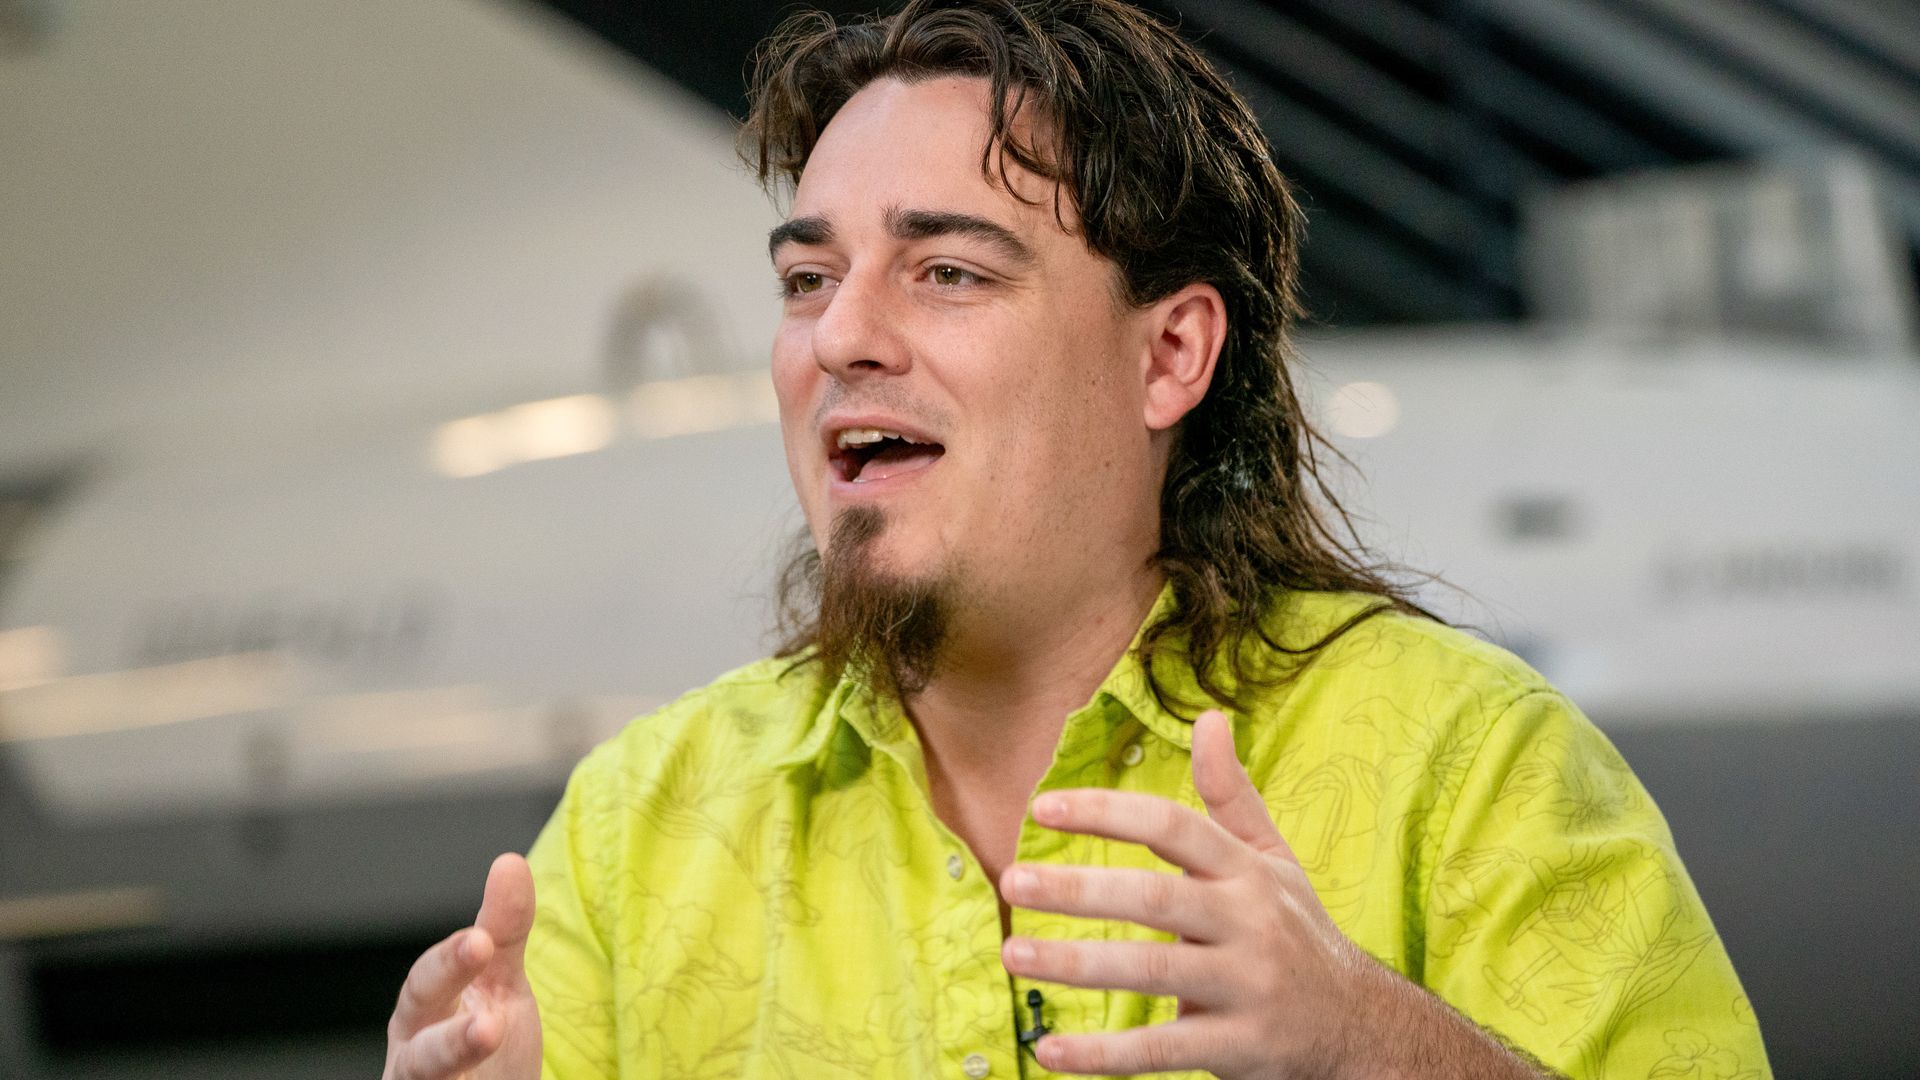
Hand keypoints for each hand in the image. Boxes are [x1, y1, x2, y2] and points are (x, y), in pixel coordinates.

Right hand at [383, 853, 541, 1079]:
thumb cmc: (483, 1035)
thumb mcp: (499, 981)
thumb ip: (503, 930)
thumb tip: (509, 863)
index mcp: (422, 1013)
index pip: (427, 985)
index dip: (450, 964)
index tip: (481, 941)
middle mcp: (413, 1059)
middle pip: (421, 1055)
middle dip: (450, 1042)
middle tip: (489, 1027)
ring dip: (456, 1071)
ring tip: (491, 1046)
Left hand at [997, 710, 1367, 1077]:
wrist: (1360, 1026)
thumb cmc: (1295, 931)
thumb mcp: (1273, 859)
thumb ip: (1232, 795)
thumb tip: (1210, 718)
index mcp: (1247, 870)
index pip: (1172, 827)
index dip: (1108, 813)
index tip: (1042, 808)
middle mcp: (1250, 922)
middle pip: (1156, 897)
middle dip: (1080, 889)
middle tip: (1012, 882)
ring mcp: (1247, 986)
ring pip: (1153, 971)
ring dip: (1077, 964)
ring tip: (1014, 954)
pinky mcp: (1239, 1046)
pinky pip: (1164, 1049)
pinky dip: (1105, 1056)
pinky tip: (1050, 1052)